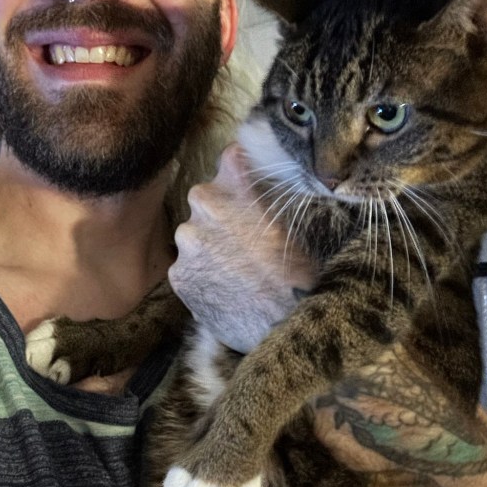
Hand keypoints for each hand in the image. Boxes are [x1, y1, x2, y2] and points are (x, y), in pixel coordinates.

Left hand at [168, 143, 315, 352]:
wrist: (290, 329)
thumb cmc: (307, 272)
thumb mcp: (307, 219)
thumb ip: (281, 190)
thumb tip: (281, 173)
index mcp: (236, 181)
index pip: (233, 157)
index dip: (245, 173)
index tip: (254, 186)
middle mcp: (204, 204)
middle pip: (209, 197)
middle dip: (225, 213)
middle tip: (251, 240)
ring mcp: (188, 241)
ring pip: (196, 234)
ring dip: (212, 246)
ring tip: (241, 270)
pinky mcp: (178, 275)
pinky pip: (189, 266)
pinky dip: (204, 274)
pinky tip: (229, 289)